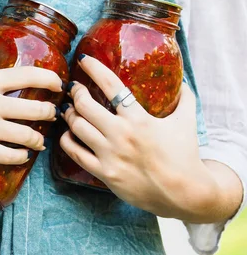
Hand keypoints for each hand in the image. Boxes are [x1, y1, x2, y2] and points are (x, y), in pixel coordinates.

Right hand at [0, 54, 61, 164]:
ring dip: (38, 139)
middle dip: (51, 113)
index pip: (28, 75)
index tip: (58, 84)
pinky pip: (9, 155)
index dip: (50, 79)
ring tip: (40, 140)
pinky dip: (21, 157)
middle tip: (54, 116)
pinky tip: (23, 157)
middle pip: (36, 108)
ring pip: (28, 135)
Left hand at [59, 54, 237, 222]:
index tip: (83, 60)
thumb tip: (183, 81)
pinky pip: (75, 153)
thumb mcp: (187, 122)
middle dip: (75, 92)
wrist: (184, 194)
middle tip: (73, 88)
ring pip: (77, 127)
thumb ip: (185, 99)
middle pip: (85, 105)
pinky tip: (67, 133)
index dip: (94, 69)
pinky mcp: (104, 173)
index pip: (111, 85)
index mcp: (138, 119)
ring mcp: (110, 154)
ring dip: (69, 114)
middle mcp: (121, 134)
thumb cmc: (185, 155)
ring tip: (68, 108)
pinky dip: (66, 140)